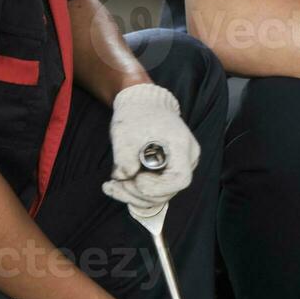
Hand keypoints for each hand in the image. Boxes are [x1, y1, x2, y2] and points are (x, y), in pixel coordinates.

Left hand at [102, 83, 199, 209]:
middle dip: (138, 192)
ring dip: (134, 195)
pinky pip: (156, 190)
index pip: (180, 179)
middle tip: (115, 183)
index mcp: (182, 146)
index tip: (135, 178)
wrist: (143, 103)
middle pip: (169, 191)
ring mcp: (180, 166)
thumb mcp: (125, 132)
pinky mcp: (170, 171)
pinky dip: (136, 191)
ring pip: (161, 194)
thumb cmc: (136, 114)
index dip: (157, 187)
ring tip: (112, 185)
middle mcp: (188, 158)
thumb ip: (124, 157)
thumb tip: (124, 177)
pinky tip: (117, 185)